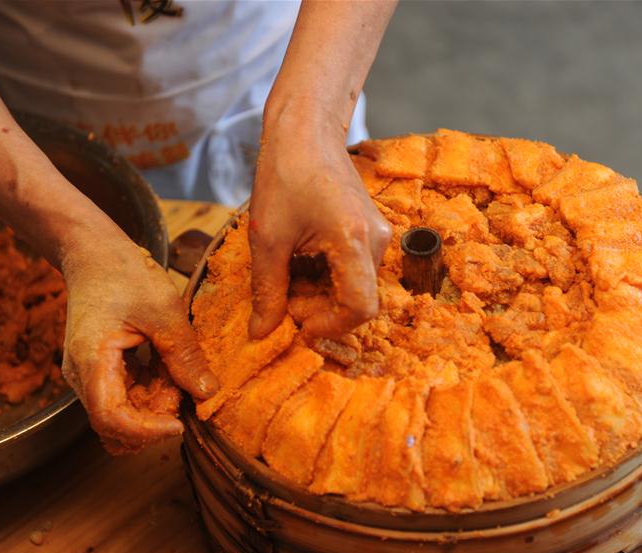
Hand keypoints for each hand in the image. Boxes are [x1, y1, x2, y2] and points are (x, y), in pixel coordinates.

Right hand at [60, 237, 218, 451]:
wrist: (95, 254)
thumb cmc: (124, 274)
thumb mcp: (164, 311)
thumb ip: (184, 354)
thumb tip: (208, 392)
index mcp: (91, 360)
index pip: (110, 418)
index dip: (145, 431)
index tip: (178, 424)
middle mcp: (83, 375)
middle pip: (114, 424)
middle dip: (152, 419)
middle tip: (182, 392)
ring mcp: (90, 375)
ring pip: (121, 413)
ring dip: (153, 406)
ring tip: (177, 374)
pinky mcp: (101, 371)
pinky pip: (125, 396)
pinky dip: (150, 391)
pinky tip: (167, 368)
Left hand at [248, 115, 391, 339]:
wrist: (305, 130)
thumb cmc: (284, 173)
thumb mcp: (267, 238)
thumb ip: (268, 290)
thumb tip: (262, 333)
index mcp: (354, 240)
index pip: (360, 308)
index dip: (330, 327)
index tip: (299, 322)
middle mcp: (378, 240)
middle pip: (359, 300)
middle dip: (322, 310)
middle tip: (286, 299)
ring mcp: (379, 234)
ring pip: (357, 286)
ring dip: (324, 294)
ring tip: (290, 276)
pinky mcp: (373, 230)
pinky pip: (356, 269)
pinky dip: (330, 277)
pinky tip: (302, 262)